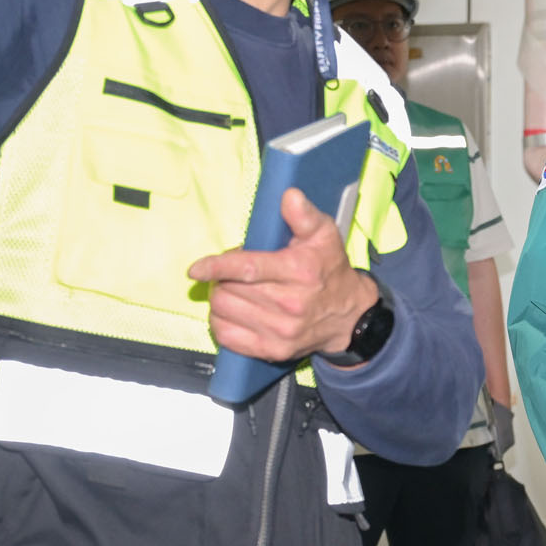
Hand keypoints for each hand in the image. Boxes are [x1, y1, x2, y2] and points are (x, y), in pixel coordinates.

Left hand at [188, 189, 379, 361]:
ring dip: (221, 298)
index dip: (218, 266)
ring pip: (223, 311)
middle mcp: (290, 304)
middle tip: (232, 272)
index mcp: (300, 271)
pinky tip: (233, 311)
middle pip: (230, 290)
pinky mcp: (272, 350)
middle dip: (222, 278)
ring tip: (234, 290)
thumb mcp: (324, 236)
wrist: (349, 317)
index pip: (248, 268)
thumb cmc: (330, 271)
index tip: (196, 268)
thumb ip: (303, 215)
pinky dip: (221, 321)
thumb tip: (288, 195)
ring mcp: (280, 331)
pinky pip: (227, 336)